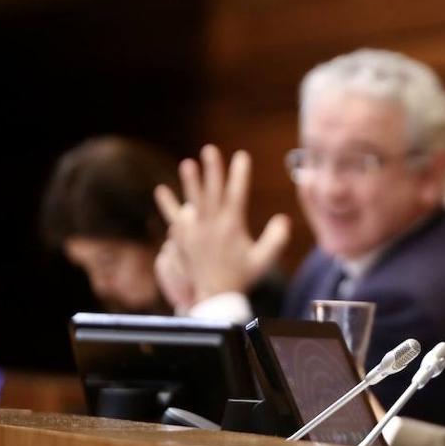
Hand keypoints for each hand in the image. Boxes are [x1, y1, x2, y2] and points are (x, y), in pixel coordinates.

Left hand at [153, 145, 291, 305]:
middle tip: (210, 149)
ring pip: (193, 201)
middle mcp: (212, 225)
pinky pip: (174, 218)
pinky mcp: (183, 239)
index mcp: (232, 226)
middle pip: (212, 191)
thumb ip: (276, 239)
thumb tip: (284, 219)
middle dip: (212, 169)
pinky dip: (167, 205)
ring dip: (190, 182)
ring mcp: (195, 231)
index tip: (242, 156)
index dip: (240, 174)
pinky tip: (160, 190)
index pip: (237, 193)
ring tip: (186, 163)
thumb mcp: (264, 259)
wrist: (214, 296)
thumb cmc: (242, 276)